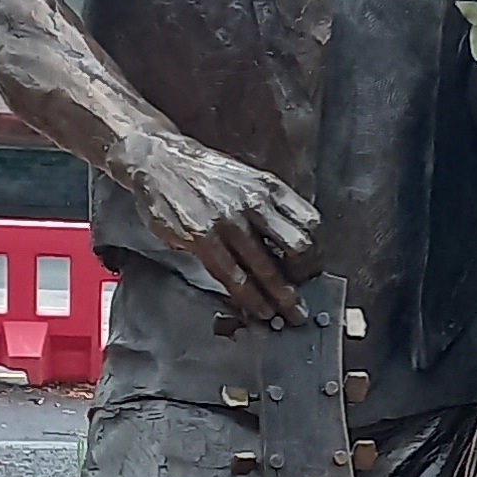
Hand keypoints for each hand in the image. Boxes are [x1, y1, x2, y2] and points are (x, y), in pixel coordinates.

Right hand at [121, 135, 322, 323]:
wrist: (160, 161)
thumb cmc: (205, 175)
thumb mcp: (247, 179)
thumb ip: (269, 208)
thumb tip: (286, 247)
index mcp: (269, 187)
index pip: (310, 223)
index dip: (316, 252)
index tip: (312, 270)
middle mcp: (254, 202)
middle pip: (297, 247)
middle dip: (304, 279)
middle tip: (302, 297)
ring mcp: (229, 221)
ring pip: (267, 268)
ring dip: (281, 298)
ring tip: (287, 315)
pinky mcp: (203, 238)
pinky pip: (234, 276)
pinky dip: (250, 298)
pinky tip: (257, 308)